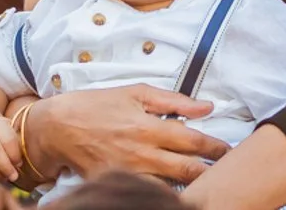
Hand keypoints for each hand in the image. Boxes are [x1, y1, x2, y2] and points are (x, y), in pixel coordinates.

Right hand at [32, 84, 229, 183]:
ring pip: (171, 187)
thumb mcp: (135, 93)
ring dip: (190, 185)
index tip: (228, 150)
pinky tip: (174, 188)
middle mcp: (143, 154)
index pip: (194, 141)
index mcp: (150, 127)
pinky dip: (164, 192)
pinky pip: (147, 192)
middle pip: (188, 170)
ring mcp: (130, 174)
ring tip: (206, 182)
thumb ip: (174, 101)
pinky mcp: (117, 185)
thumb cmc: (97, 105)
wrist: (57, 128)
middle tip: (226, 170)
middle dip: (210, 171)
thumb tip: (206, 106)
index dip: (215, 148)